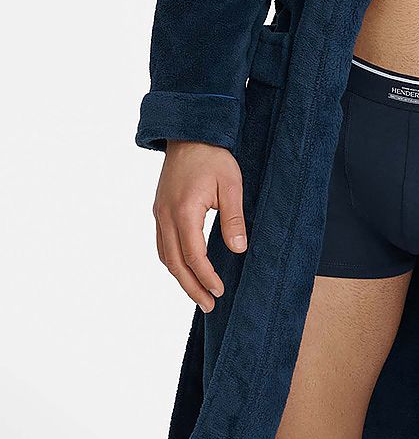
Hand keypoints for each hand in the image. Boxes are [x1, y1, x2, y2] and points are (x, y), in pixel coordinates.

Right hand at [152, 142, 246, 311]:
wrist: (189, 133)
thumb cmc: (213, 157)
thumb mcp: (231, 185)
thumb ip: (233, 219)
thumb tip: (238, 250)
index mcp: (184, 212)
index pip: (194, 256)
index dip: (206, 277)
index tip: (220, 291)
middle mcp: (165, 217)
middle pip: (175, 264)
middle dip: (191, 287)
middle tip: (209, 305)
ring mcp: (159, 214)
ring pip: (165, 256)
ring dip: (180, 277)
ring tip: (198, 293)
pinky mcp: (159, 210)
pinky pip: (162, 244)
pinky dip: (173, 261)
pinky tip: (185, 269)